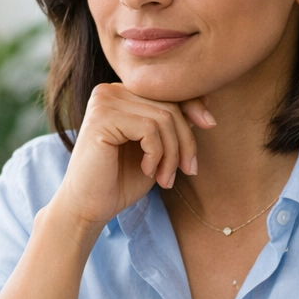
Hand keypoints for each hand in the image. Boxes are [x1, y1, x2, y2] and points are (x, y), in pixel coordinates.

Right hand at [51, 84, 215, 230]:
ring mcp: (104, 102)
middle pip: (169, 105)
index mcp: (121, 93)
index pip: (167, 91)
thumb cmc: (120, 180)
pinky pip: (149, 129)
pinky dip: (157, 155)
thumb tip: (205, 104)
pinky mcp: (101, 118)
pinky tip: (146, 170)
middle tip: (186, 170)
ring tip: (165, 177)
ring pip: (163, 118)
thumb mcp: (156, 149)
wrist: (88, 207)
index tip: (210, 126)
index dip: (193, 107)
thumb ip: (172, 125)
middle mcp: (109, 91)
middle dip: (185, 141)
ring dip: (172, 154)